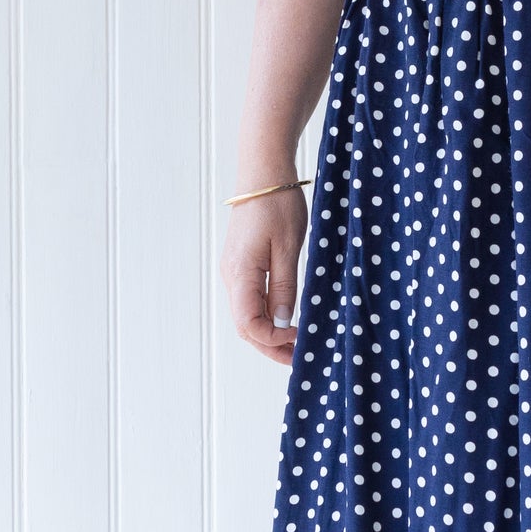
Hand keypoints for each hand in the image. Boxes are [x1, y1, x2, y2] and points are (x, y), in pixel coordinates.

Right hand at [223, 184, 309, 363]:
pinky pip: (249, 300)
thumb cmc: (277, 204)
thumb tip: (281, 322)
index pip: (248, 324)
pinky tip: (286, 320)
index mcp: (241, 273)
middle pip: (245, 327)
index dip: (273, 339)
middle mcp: (231, 276)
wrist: (263, 173)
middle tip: (300, 358)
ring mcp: (234, 271)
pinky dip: (266, 317)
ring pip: (246, 315)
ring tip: (296, 343)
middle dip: (270, 347)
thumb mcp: (289, 246)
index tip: (300, 337)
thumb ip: (285, 287)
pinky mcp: (241, 266)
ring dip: (269, 334)